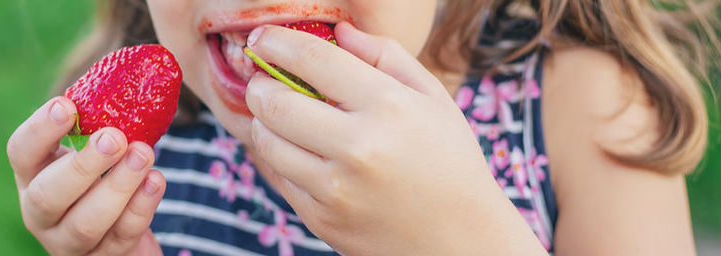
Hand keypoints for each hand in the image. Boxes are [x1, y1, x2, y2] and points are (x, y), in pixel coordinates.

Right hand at [7, 97, 165, 255]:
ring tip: (143, 154)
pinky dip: (141, 207)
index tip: (68, 106)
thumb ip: (101, 119)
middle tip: (114, 137)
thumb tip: (130, 74)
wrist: (123, 227)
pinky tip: (156, 180)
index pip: (21, 151)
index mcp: (32, 174)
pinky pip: (121, 237)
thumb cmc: (106, 171)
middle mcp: (41, 212)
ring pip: (86, 223)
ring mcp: (69, 242)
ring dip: (118, 186)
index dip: (40, 130)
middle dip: (83, 165)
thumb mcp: (94, 146)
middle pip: (49, 195)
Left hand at [242, 23, 545, 254]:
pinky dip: (278, 157)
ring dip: (262, 122)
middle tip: (262, 79)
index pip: (314, 61)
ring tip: (279, 115)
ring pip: (267, 141)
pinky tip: (297, 149)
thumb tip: (339, 32)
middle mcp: (360, 148)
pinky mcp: (322, 219)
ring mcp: (337, 188)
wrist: (461, 239)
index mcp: (390, 108)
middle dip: (258, 84)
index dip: (277, 43)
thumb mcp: (432, 99)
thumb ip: (386, 57)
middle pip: (275, 102)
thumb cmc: (449, 161)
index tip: (264, 39)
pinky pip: (278, 177)